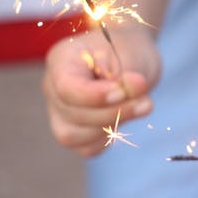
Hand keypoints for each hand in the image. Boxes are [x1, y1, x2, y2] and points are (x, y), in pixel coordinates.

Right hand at [42, 25, 161, 156]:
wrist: (129, 57)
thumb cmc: (126, 50)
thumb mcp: (131, 54)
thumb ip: (128, 74)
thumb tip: (133, 89)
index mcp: (62, 59)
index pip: (66, 87)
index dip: (94, 97)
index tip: (122, 92)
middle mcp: (52, 87)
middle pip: (72, 113)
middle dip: (113, 112)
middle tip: (145, 102)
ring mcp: (58, 111)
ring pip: (73, 136)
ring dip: (111, 127)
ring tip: (141, 106)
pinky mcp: (73, 131)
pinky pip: (86, 147)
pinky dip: (108, 138)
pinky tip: (125, 118)